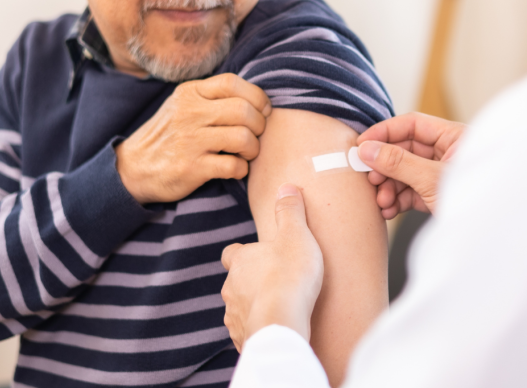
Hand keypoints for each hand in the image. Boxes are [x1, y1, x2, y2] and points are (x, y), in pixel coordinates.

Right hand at [115, 73, 271, 203]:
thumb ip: (212, 97)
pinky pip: (233, 166)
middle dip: (259, 125)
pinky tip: (235, 169)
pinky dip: (242, 169)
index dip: (256, 96)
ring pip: (243, 137)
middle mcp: (189, 113)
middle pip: (243, 110)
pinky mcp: (191, 168)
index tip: (263, 110)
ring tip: (247, 153)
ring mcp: (189, 141)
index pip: (232, 82)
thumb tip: (256, 99)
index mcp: (189, 93)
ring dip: (254, 149)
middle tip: (256, 136)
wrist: (133, 168)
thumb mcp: (182, 106)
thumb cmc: (168, 135)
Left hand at [221, 184, 322, 350]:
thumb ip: (290, 211)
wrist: (280, 324)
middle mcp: (230, 287)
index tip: (256, 255)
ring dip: (253, 307)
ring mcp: (234, 315)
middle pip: (235, 282)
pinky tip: (275, 329)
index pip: (231, 253)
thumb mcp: (295, 235)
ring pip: (239, 308)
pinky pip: (247, 332)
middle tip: (274, 283)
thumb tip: (286, 187)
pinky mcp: (242, 338)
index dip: (242, 253)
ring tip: (276, 309)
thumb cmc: (289, 276)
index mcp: (240, 260)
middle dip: (250, 282)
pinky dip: (258, 329)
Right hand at [357, 112, 467, 218]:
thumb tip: (367, 149)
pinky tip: (388, 211)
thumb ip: (399, 162)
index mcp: (454, 138)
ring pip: (405, 173)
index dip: (384, 132)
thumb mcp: (432, 179)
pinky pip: (411, 192)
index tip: (362, 145)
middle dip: (385, 166)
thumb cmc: (476, 200)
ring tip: (381, 202)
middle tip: (369, 179)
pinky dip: (397, 200)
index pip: (412, 125)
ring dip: (389, 187)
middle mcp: (448, 153)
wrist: (497, 237)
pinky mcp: (436, 196)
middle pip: (405, 150)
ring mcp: (441, 175)